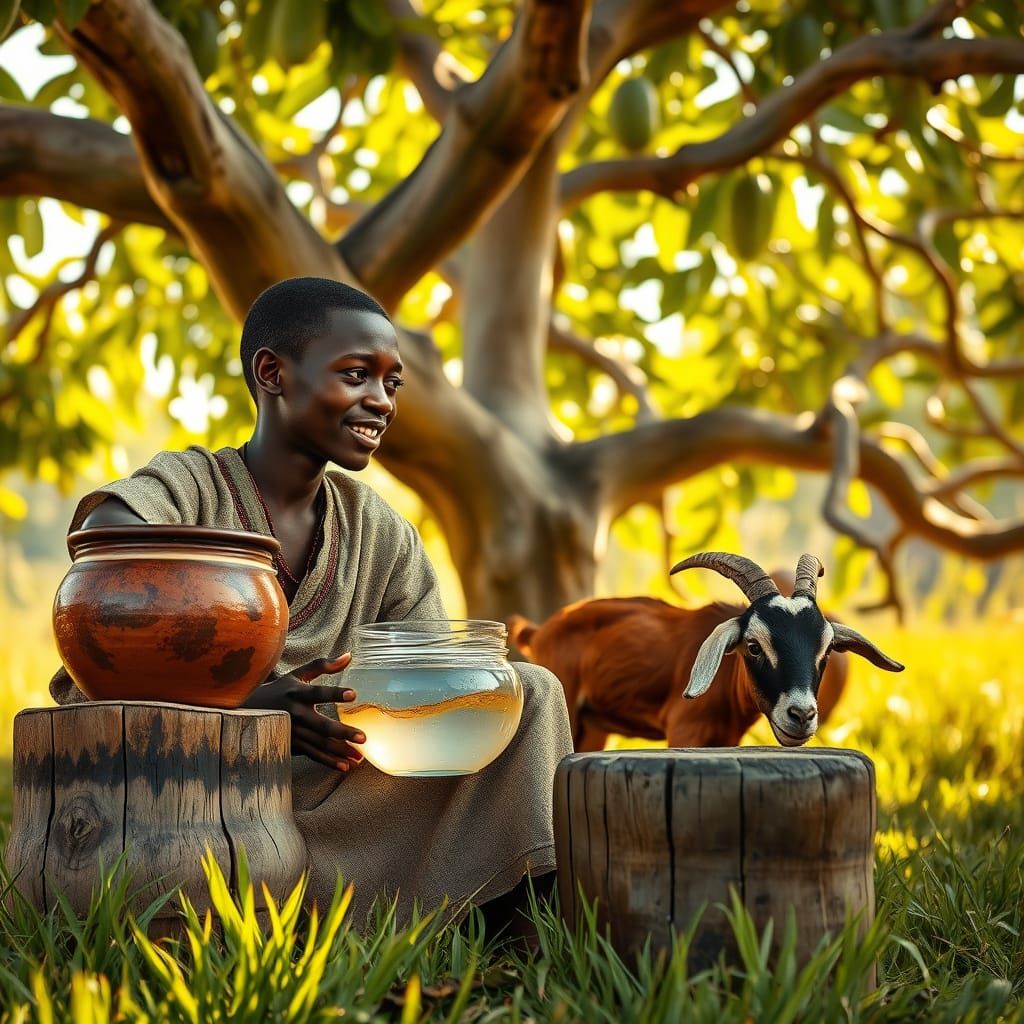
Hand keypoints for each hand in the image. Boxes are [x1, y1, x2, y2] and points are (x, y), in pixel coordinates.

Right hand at [243, 653, 364, 771]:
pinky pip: (312, 755)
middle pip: (321, 725)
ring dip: (340, 751)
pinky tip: (344, 766)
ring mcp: (292, 732)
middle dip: (343, 732)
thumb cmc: (280, 690)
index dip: (335, 693)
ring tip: (359, 756)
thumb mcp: (298, 674)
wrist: (248, 712)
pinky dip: (328, 761)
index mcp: (297, 693)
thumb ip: (323, 665)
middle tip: (363, 737)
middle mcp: (294, 714)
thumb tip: (349, 655)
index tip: (353, 694)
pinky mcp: (290, 746)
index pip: (319, 692)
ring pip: (319, 744)